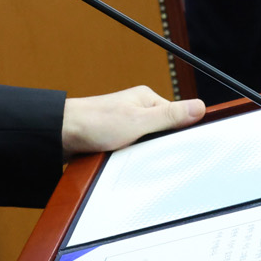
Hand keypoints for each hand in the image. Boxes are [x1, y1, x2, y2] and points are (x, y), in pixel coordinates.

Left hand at [61, 86, 206, 155]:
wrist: (60, 135)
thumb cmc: (94, 122)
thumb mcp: (139, 121)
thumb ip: (170, 116)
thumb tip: (200, 107)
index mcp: (147, 99)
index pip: (177, 117)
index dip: (181, 134)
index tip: (186, 148)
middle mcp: (137, 110)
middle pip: (163, 133)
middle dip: (159, 148)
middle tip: (150, 154)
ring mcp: (126, 125)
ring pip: (147, 146)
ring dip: (141, 155)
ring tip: (131, 156)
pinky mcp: (116, 139)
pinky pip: (132, 152)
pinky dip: (130, 159)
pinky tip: (123, 161)